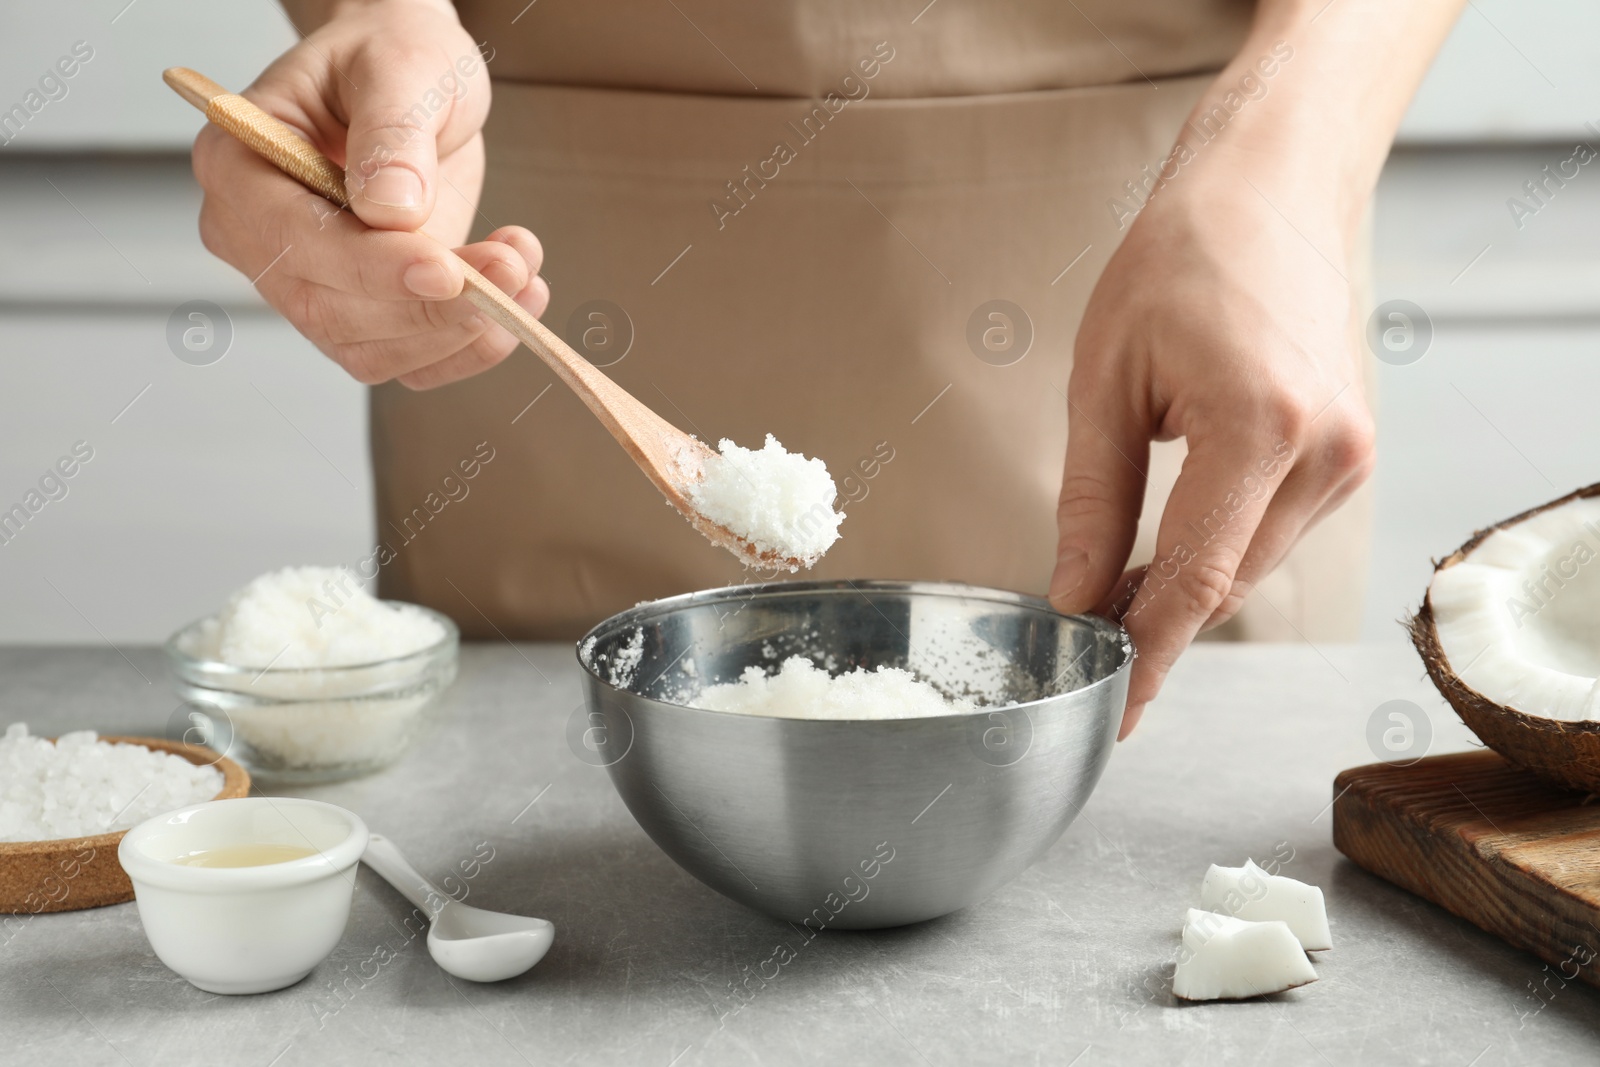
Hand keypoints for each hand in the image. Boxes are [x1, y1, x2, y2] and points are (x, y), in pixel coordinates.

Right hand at [192, 0, 548, 388]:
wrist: (415, 81)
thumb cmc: (390, 56)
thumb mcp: (398, 67)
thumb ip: (392, 133)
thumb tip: (390, 209)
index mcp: (239, 168)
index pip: (294, 242)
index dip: (371, 268)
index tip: (445, 269)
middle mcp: (261, 240)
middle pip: (335, 313)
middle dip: (435, 304)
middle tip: (513, 268)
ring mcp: (310, 285)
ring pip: (378, 351)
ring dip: (463, 328)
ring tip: (523, 268)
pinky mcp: (366, 313)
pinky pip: (412, 362)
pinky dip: (471, 345)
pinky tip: (519, 298)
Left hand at [1048, 152, 1374, 737]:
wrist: (1265, 196)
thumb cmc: (1175, 265)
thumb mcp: (1103, 382)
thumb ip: (1093, 502)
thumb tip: (1076, 600)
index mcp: (1259, 426)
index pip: (1195, 579)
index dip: (1147, 656)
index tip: (1112, 709)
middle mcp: (1324, 451)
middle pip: (1224, 584)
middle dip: (1151, 620)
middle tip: (1081, 633)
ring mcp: (1350, 455)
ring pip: (1250, 567)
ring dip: (1183, 584)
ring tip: (1114, 578)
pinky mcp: (1351, 454)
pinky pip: (1274, 534)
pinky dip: (1219, 549)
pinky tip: (1170, 540)